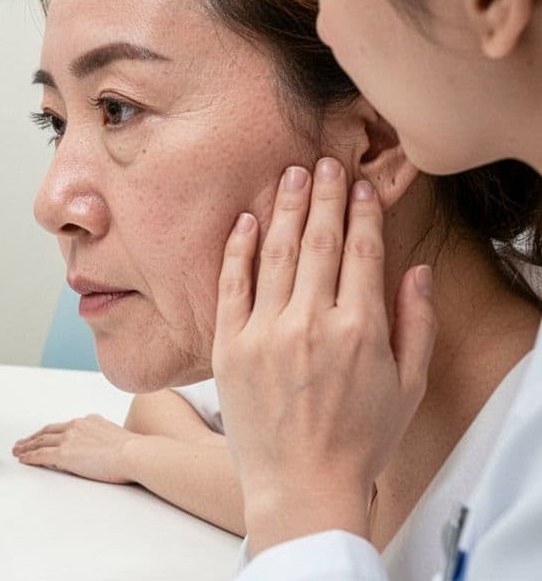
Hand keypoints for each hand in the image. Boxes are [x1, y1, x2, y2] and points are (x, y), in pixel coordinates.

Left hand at [12, 415, 138, 483]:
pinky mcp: (65, 454)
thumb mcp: (116, 435)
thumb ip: (104, 435)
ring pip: (41, 442)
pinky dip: (30, 457)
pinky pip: (41, 455)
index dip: (51, 432)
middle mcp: (76, 427)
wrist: (135, 453)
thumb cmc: (134, 450)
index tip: (44, 436)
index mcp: (88, 422)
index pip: (64, 427)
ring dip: (26, 446)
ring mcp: (69, 440)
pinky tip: (23, 459)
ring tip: (17, 451)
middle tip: (22, 442)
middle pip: (47, 431)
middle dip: (33, 437)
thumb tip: (104, 442)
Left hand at [212, 158, 436, 553]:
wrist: (301, 484)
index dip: (361, 213)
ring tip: (288, 175)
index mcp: (361, 330)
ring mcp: (265, 333)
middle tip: (324, 162)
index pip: (362, 253)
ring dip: (282, 208)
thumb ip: (416, 323)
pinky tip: (245, 220)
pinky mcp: (229, 346)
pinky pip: (232, 286)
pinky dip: (238, 249)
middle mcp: (311, 324)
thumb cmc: (359, 439)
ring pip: (274, 254)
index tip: (359, 186)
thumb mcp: (408, 385)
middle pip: (317, 242)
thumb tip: (414, 270)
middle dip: (323, 197)